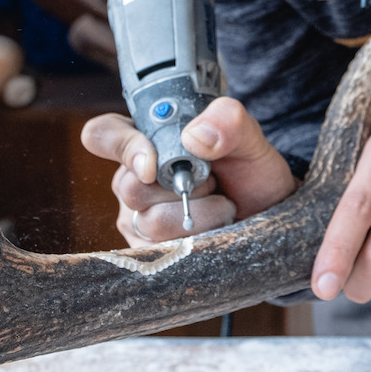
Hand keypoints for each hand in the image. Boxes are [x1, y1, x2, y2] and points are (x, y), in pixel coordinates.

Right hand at [81, 98, 297, 245]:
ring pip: (152, 222)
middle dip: (183, 186)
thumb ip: (228, 121)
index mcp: (144, 139)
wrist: (267, 211)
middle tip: (213, 180)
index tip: (153, 164)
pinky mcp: (148, 250)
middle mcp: (132, 178)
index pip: (103, 135)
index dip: (122, 147)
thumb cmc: (249, 169)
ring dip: (200, 214)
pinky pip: (165, 250)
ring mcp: (137, 216)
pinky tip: (214, 228)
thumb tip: (194, 137)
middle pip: (131, 187)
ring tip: (220, 203)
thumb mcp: (248, 137)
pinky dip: (200, 238)